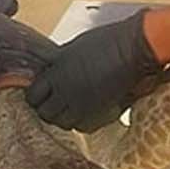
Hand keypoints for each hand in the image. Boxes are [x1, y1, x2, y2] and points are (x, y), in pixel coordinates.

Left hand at [25, 10, 164, 131]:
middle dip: (46, 109)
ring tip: (69, 109)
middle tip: (53, 104)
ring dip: (63, 118)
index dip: (35, 96)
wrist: (135, 49)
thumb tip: (52, 69)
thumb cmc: (110, 41)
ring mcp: (83, 105)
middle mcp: (66, 92)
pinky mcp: (101, 113)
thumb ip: (59, 62)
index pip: (33, 95)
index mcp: (57, 72)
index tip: (40, 94)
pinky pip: (82, 127)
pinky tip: (85, 113)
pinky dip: (81, 123)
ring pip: (62, 123)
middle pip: (45, 113)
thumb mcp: (74, 47)